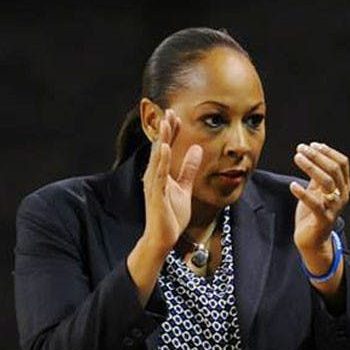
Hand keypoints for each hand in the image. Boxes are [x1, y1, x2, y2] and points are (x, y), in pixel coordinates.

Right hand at [141, 109, 202, 254]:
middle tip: (169, 111)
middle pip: (160, 148)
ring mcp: (154, 185)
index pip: (166, 148)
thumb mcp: (184, 188)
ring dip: (162, 140)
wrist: (164, 238)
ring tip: (166, 124)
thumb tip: (196, 149)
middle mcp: (154, 176)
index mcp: (161, 173)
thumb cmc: (171, 215)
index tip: (176, 115)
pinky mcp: (156, 194)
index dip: (171, 132)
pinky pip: (159, 174)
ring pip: (158, 158)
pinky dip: (162, 160)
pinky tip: (165, 148)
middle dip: (165, 130)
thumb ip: (188, 169)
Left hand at [290, 142, 349, 267]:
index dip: (328, 151)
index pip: (342, 163)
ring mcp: (335, 208)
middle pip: (334, 169)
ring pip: (327, 182)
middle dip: (317, 156)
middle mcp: (343, 196)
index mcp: (344, 186)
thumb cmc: (313, 214)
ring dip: (311, 167)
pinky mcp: (324, 219)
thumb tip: (312, 154)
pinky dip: (303, 193)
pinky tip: (293, 185)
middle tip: (300, 149)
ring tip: (297, 158)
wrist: (312, 241)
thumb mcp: (317, 191)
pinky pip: (315, 203)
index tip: (312, 145)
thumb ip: (317, 175)